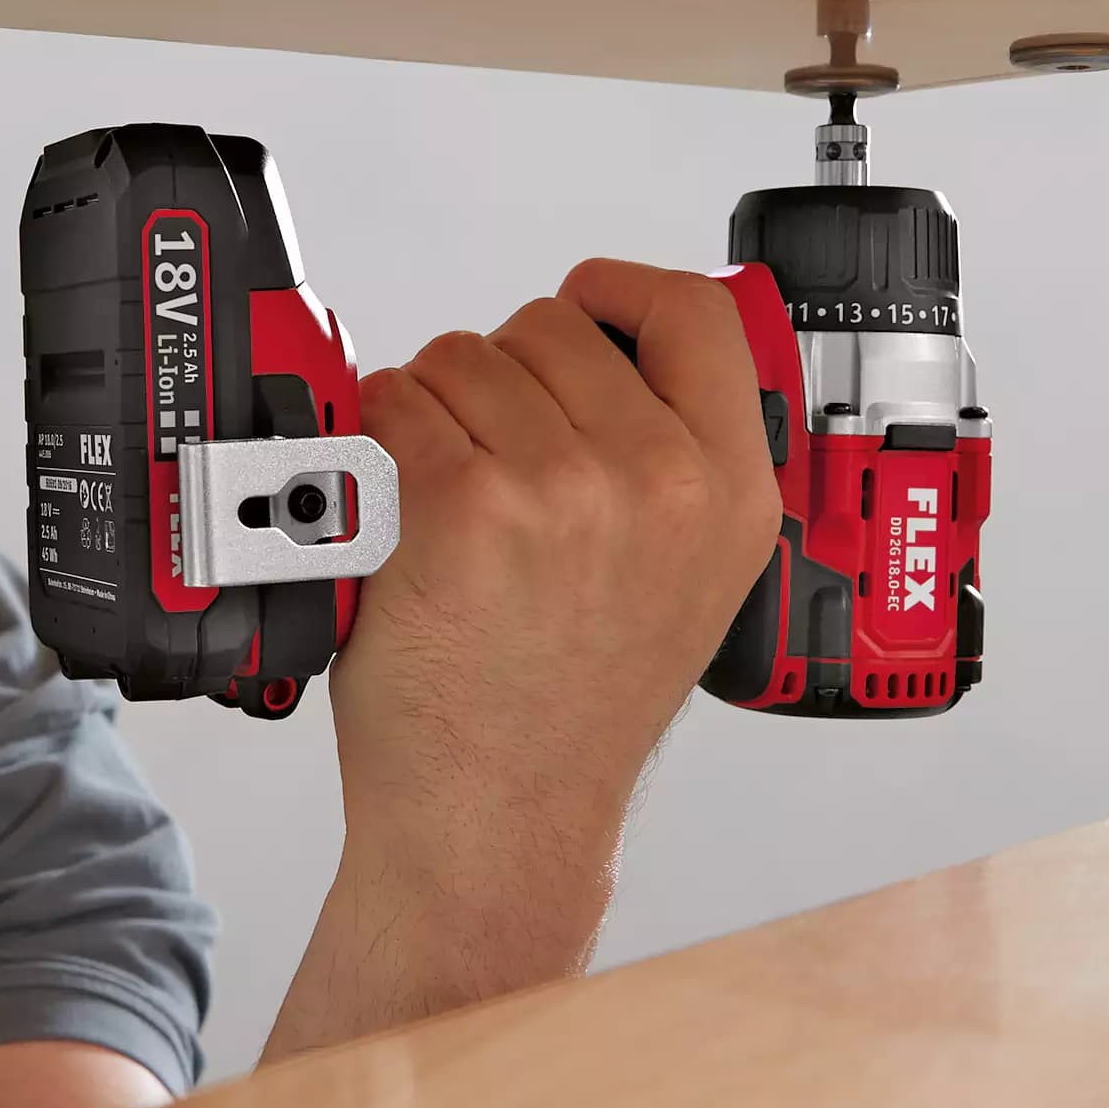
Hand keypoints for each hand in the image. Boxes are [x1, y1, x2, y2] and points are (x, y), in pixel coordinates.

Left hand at [261, 261, 781, 1058]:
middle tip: (489, 461)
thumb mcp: (686, 578)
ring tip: (444, 498)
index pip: (697, 310)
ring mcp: (561, 488)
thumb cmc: (568, 708)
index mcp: (732, 490)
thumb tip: (606, 342)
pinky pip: (398, 400)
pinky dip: (376, 433)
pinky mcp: (462, 504)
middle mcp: (660, 480)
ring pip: (463, 355)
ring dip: (431, 404)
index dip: (621, 292)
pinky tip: (394, 502)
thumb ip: (674, 460)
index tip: (584, 306)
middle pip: (552, 324)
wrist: (500, 816)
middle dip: (501, 374)